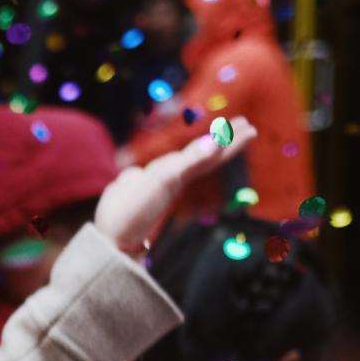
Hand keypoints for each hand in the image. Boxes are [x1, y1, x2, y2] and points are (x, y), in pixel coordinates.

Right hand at [94, 116, 256, 255]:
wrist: (110, 235)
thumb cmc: (138, 210)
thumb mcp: (166, 179)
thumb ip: (190, 160)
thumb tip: (216, 144)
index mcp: (181, 174)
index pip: (213, 155)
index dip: (231, 142)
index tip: (249, 129)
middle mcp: (173, 176)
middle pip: (205, 156)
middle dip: (225, 141)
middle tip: (245, 125)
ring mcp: (157, 180)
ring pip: (187, 161)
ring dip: (204, 147)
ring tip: (217, 137)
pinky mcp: (141, 185)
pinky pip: (165, 169)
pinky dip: (176, 162)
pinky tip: (175, 162)